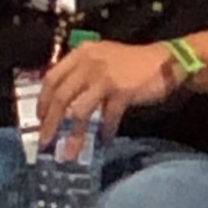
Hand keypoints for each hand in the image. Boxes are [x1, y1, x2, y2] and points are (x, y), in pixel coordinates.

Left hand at [37, 38, 184, 141]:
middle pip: (61, 96)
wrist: (168, 60)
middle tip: (45, 141)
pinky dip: (105, 131)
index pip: (51, 78)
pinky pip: (108, 116)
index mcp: (80, 54)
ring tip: (69, 152)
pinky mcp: (123, 91)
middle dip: (50, 122)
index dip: (43, 100)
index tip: (39, 118)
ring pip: (80, 111)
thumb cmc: (132, 64)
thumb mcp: (100, 59)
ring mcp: (105, 77)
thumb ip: (80, 74)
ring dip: (74, 134)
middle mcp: (88, 63)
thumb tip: (60, 103)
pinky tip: (104, 141)